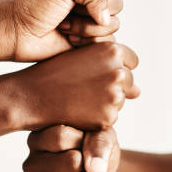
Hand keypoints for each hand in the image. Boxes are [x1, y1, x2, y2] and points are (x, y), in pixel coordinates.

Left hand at [5, 0, 123, 61]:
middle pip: (118, 4)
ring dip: (86, 27)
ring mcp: (92, 22)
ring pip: (112, 25)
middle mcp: (93, 0)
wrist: (18, 32)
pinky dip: (86, 41)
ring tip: (64, 26)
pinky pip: (105, 43)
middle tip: (66, 11)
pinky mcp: (89, 43)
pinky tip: (68, 38)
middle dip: (91, 10)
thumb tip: (108, 18)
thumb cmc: (35, 4)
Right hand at [12, 42, 138, 130]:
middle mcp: (117, 73)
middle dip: (111, 86)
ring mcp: (113, 98)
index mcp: (112, 51)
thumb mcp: (82, 57)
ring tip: (78, 98)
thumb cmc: (54, 73)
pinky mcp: (106, 119)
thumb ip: (110, 66)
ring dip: (104, 103)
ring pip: (119, 101)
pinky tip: (77, 110)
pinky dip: (96, 118)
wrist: (33, 96)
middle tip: (84, 88)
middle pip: (127, 83)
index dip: (114, 67)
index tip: (97, 73)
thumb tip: (139, 92)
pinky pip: (108, 119)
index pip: (130, 61)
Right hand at [24, 125, 119, 171]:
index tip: (88, 140)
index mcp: (36, 139)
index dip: (83, 139)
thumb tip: (94, 170)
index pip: (60, 137)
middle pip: (71, 161)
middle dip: (93, 162)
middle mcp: (31, 164)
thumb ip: (99, 142)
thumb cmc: (96, 146)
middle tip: (95, 161)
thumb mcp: (101, 133)